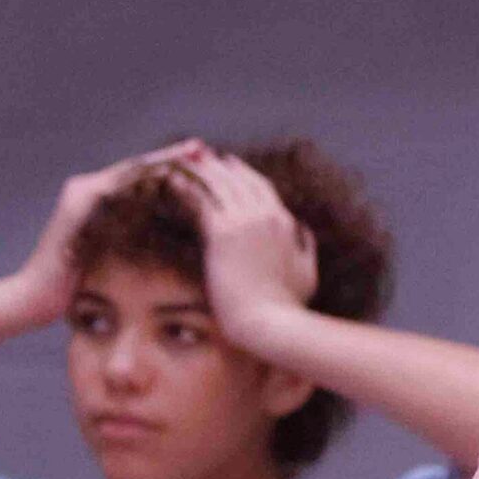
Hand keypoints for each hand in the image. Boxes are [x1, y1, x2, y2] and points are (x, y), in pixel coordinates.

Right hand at [12, 140, 205, 323]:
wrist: (35, 297)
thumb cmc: (76, 285)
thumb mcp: (114, 255)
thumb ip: (135, 237)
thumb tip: (173, 240)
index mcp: (99, 199)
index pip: (141, 177)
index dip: (172, 167)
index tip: (205, 162)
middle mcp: (88, 189)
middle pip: (137, 167)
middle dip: (171, 157)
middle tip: (203, 147)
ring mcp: (81, 194)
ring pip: (129, 170)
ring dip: (161, 161)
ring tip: (192, 154)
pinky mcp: (78, 204)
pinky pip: (116, 186)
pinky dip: (143, 179)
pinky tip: (169, 175)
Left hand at [172, 148, 316, 346]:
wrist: (270, 322)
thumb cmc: (287, 306)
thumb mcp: (307, 272)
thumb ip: (306, 246)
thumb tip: (303, 229)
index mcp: (285, 223)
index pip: (261, 187)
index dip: (243, 175)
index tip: (229, 168)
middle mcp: (266, 215)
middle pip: (239, 178)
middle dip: (218, 164)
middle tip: (199, 156)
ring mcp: (244, 221)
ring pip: (218, 182)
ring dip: (199, 169)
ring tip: (180, 162)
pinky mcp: (221, 232)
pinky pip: (200, 199)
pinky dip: (186, 186)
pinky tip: (172, 181)